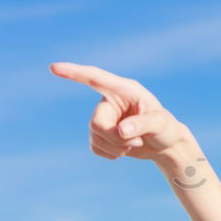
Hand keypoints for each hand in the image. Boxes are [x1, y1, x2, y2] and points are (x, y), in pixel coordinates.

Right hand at [49, 62, 191, 161]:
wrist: (165, 144)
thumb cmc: (166, 128)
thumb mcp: (160, 124)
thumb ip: (142, 124)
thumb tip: (121, 131)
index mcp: (124, 90)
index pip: (95, 78)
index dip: (74, 73)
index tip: (53, 67)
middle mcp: (110, 101)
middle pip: (96, 122)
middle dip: (115, 138)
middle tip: (136, 141)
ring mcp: (104, 117)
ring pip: (95, 137)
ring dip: (116, 147)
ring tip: (135, 143)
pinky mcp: (101, 134)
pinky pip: (95, 147)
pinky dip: (110, 153)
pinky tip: (125, 150)